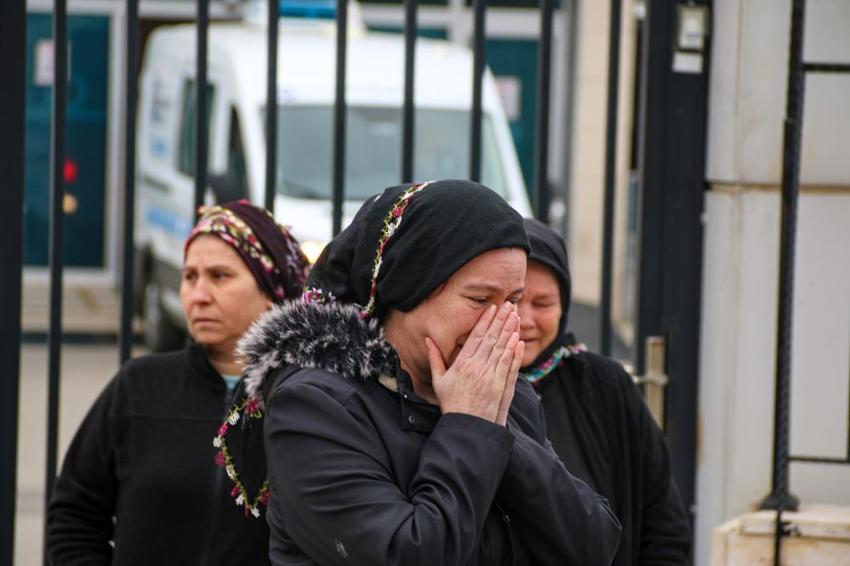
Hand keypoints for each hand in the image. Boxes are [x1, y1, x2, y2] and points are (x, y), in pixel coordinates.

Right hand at [427, 302, 523, 423]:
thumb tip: (428, 340)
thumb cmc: (451, 403)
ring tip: (515, 316)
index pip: (476, 336)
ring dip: (510, 331)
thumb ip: (435, 358)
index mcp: (462, 363)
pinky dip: (514, 351)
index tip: (492, 307)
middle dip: (501, 320)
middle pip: (492, 338)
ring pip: (502, 348)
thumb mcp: (438, 380)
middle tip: (508, 305)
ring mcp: (491, 376)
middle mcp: (478, 367)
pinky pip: (509, 364)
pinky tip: (518, 339)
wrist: (467, 426)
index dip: (485, 320)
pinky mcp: (501, 385)